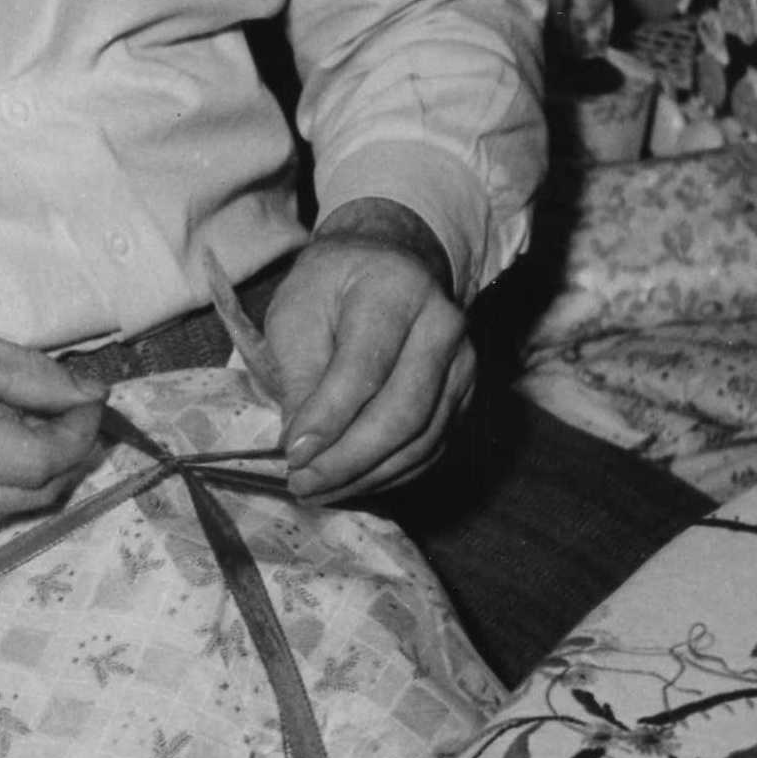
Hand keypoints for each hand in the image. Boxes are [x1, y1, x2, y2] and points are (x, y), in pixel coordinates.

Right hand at [0, 304, 106, 549]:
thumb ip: (27, 374)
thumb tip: (91, 396)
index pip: (43, 462)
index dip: (81, 431)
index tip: (90, 395)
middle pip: (37, 494)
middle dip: (67, 450)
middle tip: (67, 405)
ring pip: (14, 510)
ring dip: (35, 469)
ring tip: (16, 419)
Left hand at [262, 201, 474, 499]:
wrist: (386, 266)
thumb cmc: (332, 287)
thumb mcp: (297, 314)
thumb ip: (300, 377)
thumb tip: (301, 448)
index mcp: (395, 290)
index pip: (365, 367)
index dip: (328, 418)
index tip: (292, 454)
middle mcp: (443, 325)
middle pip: (403, 411)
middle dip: (348, 458)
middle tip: (302, 483)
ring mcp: (463, 363)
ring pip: (422, 438)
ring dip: (367, 475)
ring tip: (318, 490)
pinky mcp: (465, 395)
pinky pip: (432, 448)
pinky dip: (390, 475)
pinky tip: (351, 482)